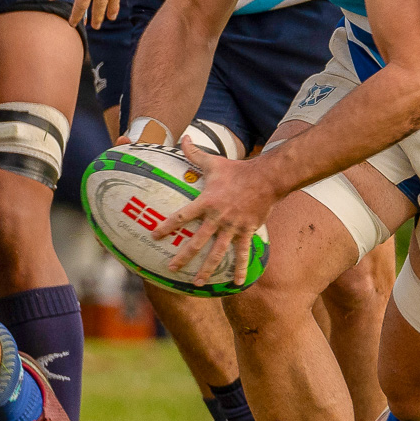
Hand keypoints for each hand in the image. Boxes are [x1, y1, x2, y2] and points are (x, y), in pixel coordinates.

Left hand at [153, 138, 276, 286]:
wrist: (266, 178)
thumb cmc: (237, 170)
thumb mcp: (213, 162)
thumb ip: (195, 153)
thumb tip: (184, 137)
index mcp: (206, 202)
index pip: (181, 216)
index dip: (166, 226)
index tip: (153, 235)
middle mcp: (217, 217)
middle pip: (197, 241)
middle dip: (183, 256)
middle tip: (171, 269)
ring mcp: (232, 227)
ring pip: (218, 253)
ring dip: (207, 269)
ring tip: (197, 283)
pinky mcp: (246, 232)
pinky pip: (242, 254)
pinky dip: (240, 269)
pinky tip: (237, 283)